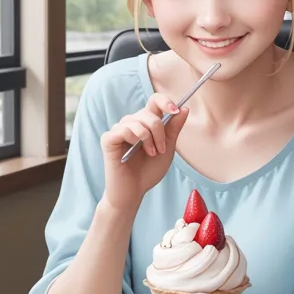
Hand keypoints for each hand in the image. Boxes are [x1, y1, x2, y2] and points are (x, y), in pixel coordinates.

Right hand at [100, 93, 188, 213]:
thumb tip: (184, 108)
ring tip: (151, 153)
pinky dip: (136, 139)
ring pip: (138, 120)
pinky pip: (124, 129)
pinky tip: (136, 151)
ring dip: (149, 138)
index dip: (165, 102)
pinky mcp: (108, 139)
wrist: (134, 192)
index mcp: (145, 123)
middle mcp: (131, 123)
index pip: (154, 101)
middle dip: (160, 131)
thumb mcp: (167, 148)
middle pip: (149, 112)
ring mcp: (118, 130)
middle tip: (161, 149)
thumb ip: (173, 129)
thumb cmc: (148, 172)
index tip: (175, 111)